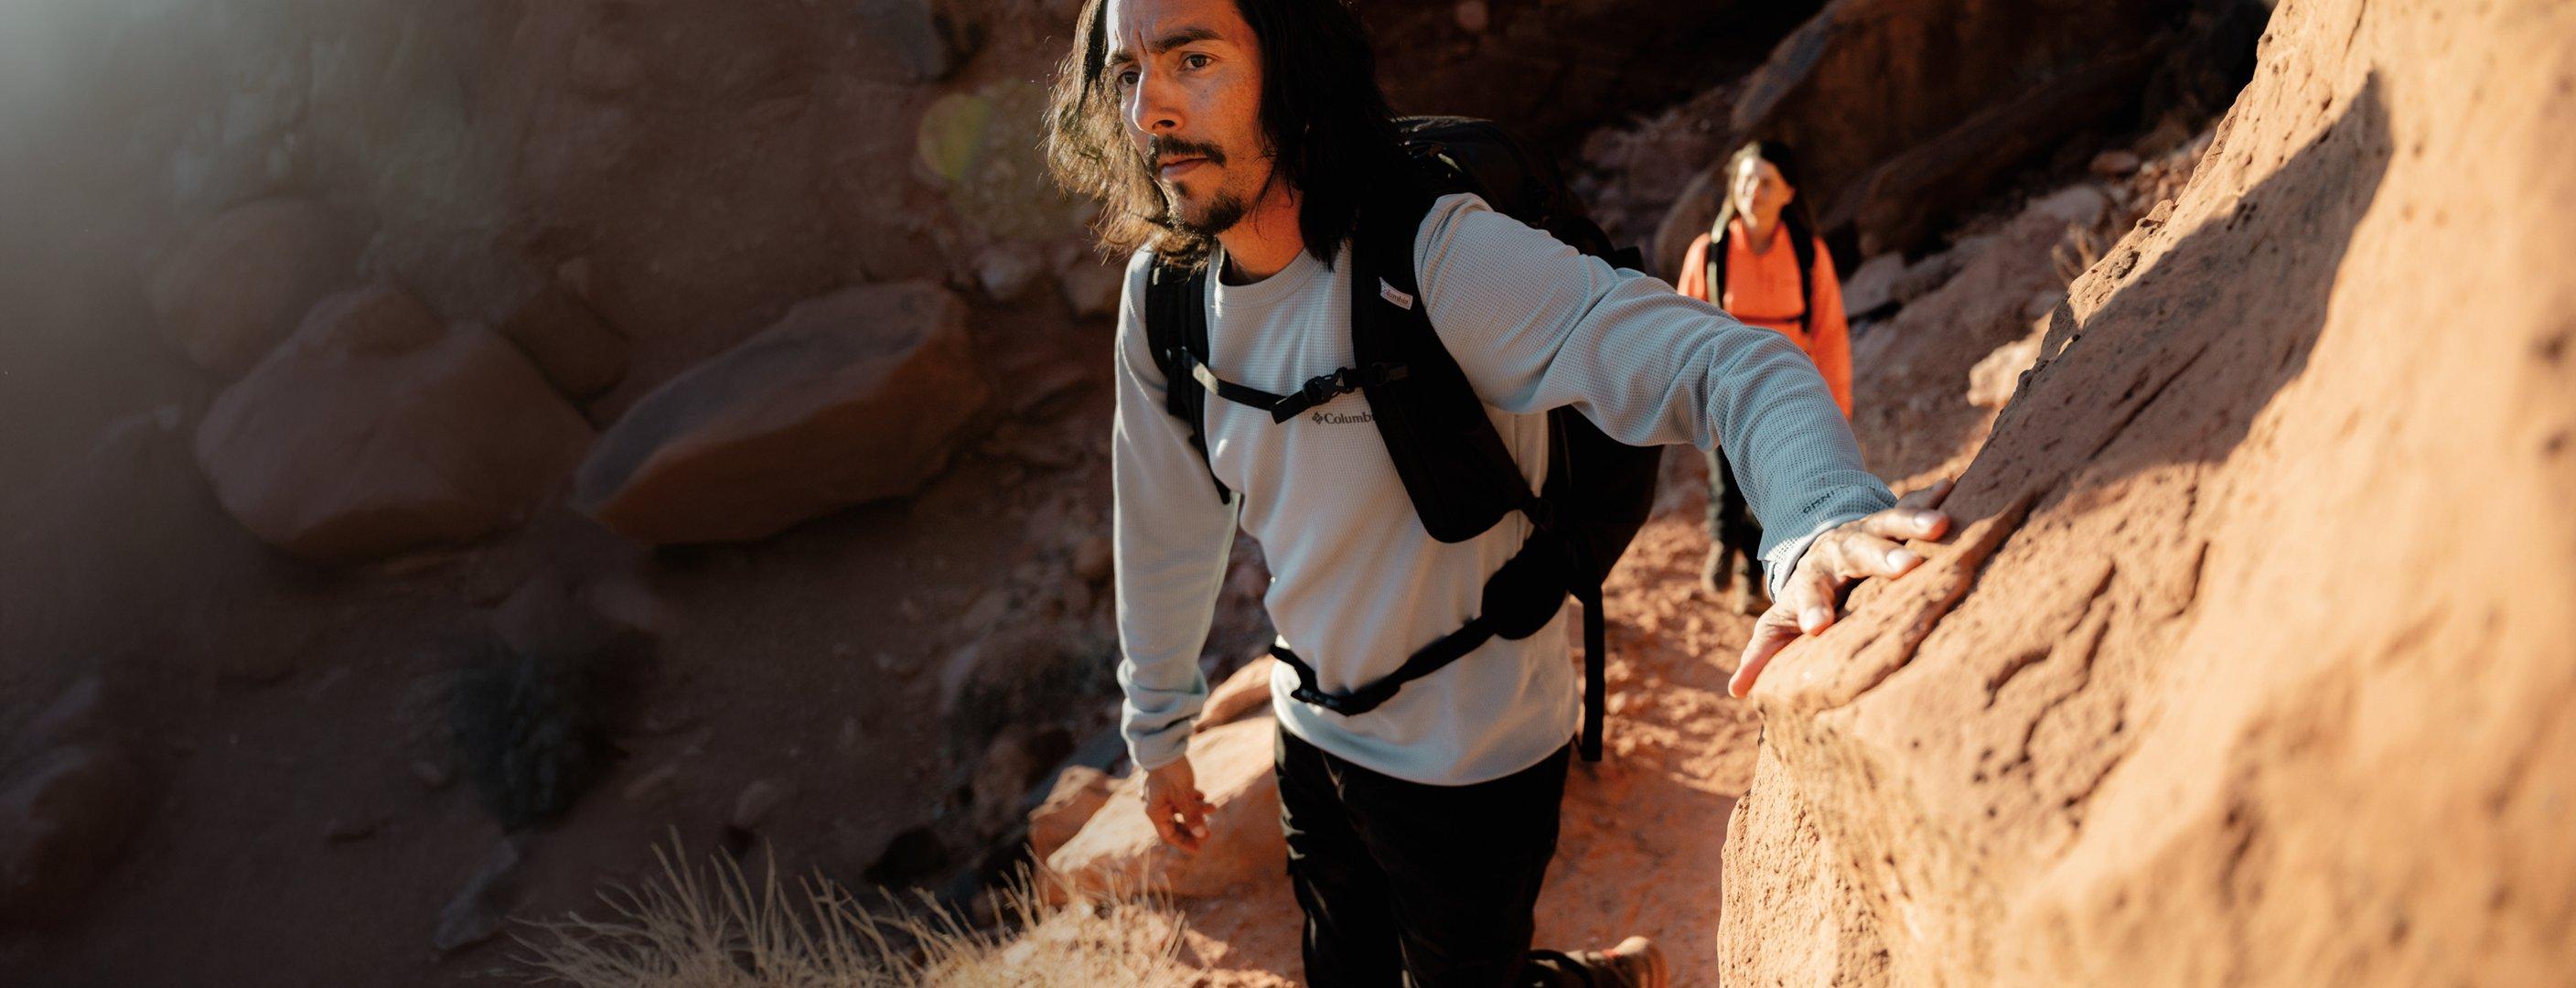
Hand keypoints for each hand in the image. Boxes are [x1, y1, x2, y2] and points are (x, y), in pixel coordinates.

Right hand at [1140, 757, 1209, 852]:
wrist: (1161, 743)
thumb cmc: (1171, 771)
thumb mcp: (1184, 796)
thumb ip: (1192, 816)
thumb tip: (1202, 835)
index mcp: (1155, 811)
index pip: (1169, 835)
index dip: (1184, 843)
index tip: (1199, 849)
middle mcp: (1155, 804)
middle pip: (1174, 824)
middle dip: (1192, 828)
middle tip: (1209, 833)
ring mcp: (1160, 793)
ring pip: (1179, 808)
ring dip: (1196, 810)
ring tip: (1213, 807)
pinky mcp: (1165, 782)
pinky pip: (1179, 796)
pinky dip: (1192, 798)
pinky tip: (1203, 795)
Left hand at [1729, 479, 1954, 697]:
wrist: (1819, 544)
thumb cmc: (1807, 595)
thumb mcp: (1781, 622)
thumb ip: (1763, 651)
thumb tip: (1736, 690)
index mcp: (1813, 576)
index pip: (1811, 591)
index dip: (1814, 608)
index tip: (1818, 627)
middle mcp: (1841, 548)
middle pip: (1858, 550)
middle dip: (1881, 557)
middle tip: (1906, 566)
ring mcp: (1869, 529)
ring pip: (1890, 522)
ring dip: (1914, 521)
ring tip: (1941, 525)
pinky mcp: (1893, 519)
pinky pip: (1913, 503)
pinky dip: (1931, 496)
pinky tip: (1949, 486)